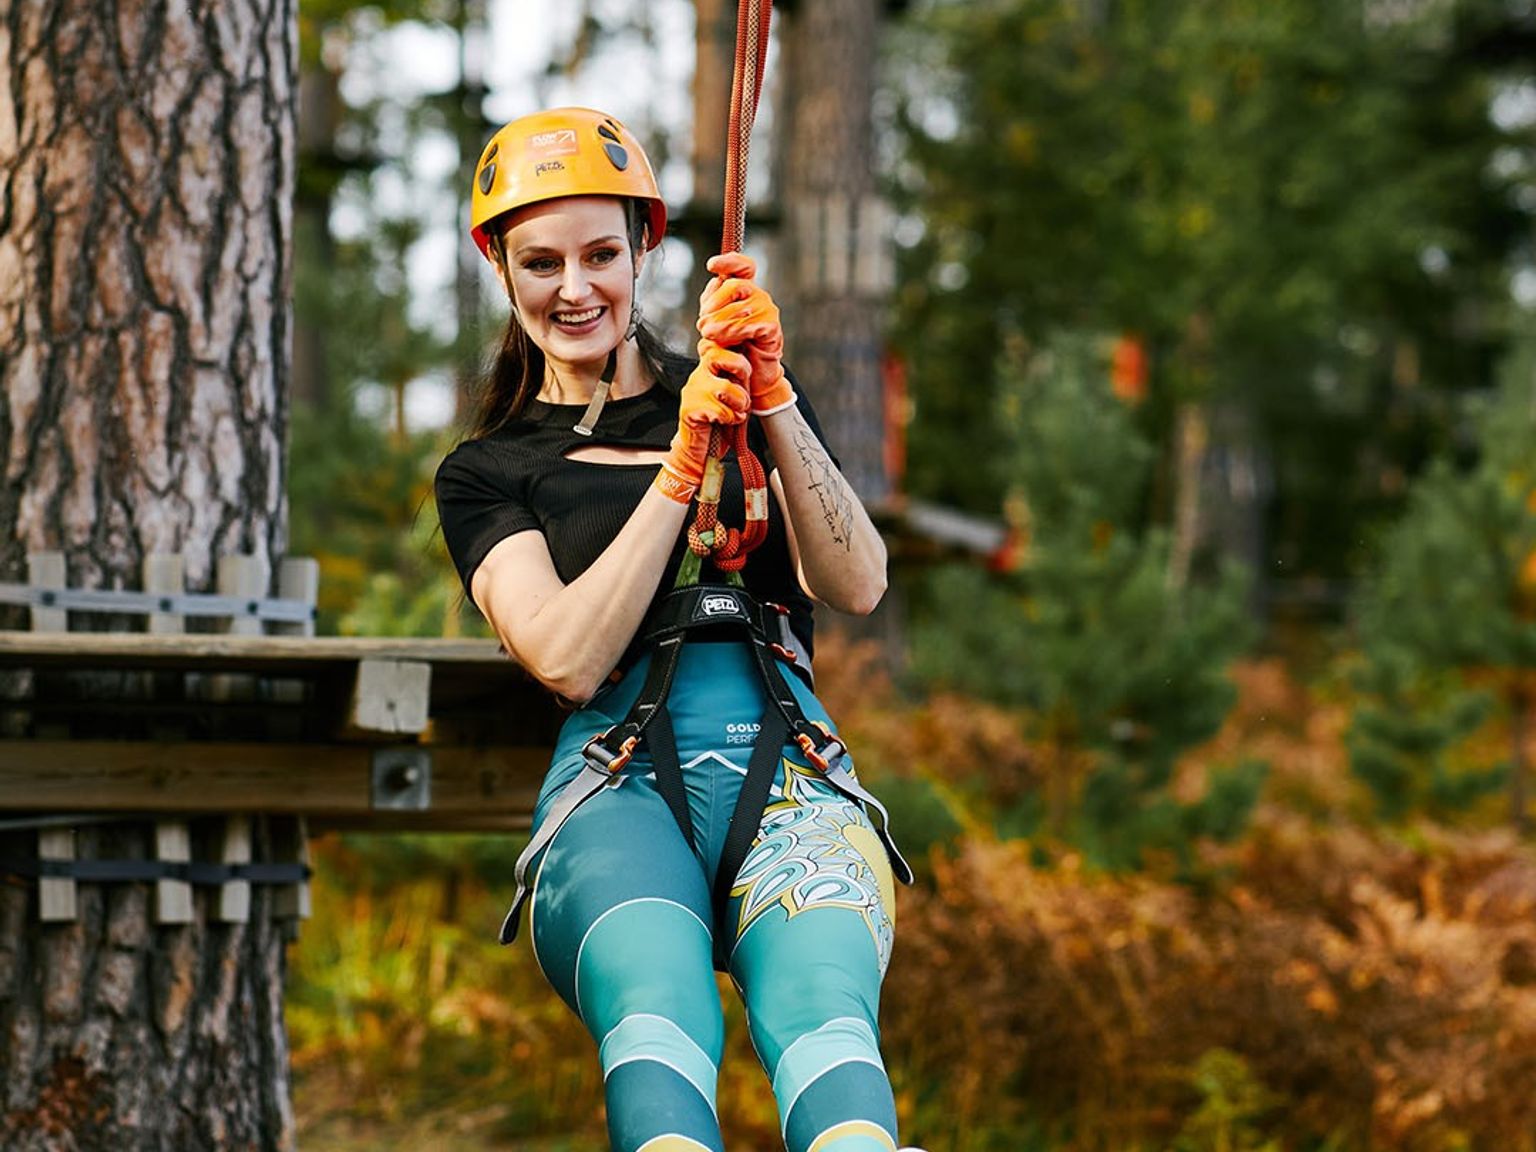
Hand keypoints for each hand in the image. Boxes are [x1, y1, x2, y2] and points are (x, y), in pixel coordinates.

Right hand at [653, 340, 750, 502]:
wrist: (700, 451)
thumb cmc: (720, 423)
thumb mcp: (733, 396)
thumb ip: (739, 380)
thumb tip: (753, 366)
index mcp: (708, 369)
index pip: (721, 346)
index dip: (739, 358)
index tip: (745, 375)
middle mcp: (698, 376)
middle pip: (720, 355)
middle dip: (740, 370)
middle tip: (743, 391)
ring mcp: (691, 392)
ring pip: (726, 388)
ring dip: (739, 404)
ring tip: (736, 414)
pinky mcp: (689, 409)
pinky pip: (720, 410)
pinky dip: (729, 419)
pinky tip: (724, 423)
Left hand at [696, 253, 795, 415]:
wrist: (752, 376)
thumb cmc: (733, 349)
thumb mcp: (715, 323)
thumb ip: (712, 303)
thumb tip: (713, 283)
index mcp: (744, 291)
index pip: (743, 266)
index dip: (729, 261)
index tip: (711, 265)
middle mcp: (758, 296)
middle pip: (734, 285)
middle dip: (714, 303)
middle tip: (702, 324)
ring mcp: (768, 311)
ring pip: (740, 307)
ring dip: (719, 322)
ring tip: (707, 335)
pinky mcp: (772, 328)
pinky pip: (750, 325)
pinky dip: (733, 333)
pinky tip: (725, 342)